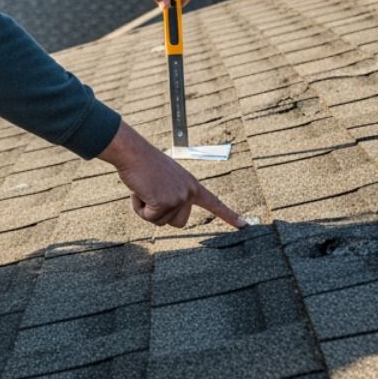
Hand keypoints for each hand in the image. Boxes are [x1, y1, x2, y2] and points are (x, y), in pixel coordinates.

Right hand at [99, 121, 246, 228]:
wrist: (133, 152)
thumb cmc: (144, 164)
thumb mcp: (166, 179)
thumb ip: (173, 193)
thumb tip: (167, 208)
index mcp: (192, 184)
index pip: (214, 203)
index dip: (229, 216)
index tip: (244, 225)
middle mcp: (189, 191)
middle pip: (179, 222)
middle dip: (161, 214)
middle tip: (151, 194)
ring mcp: (179, 197)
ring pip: (161, 222)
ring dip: (147, 211)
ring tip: (144, 189)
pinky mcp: (165, 202)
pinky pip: (149, 218)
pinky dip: (139, 208)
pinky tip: (138, 191)